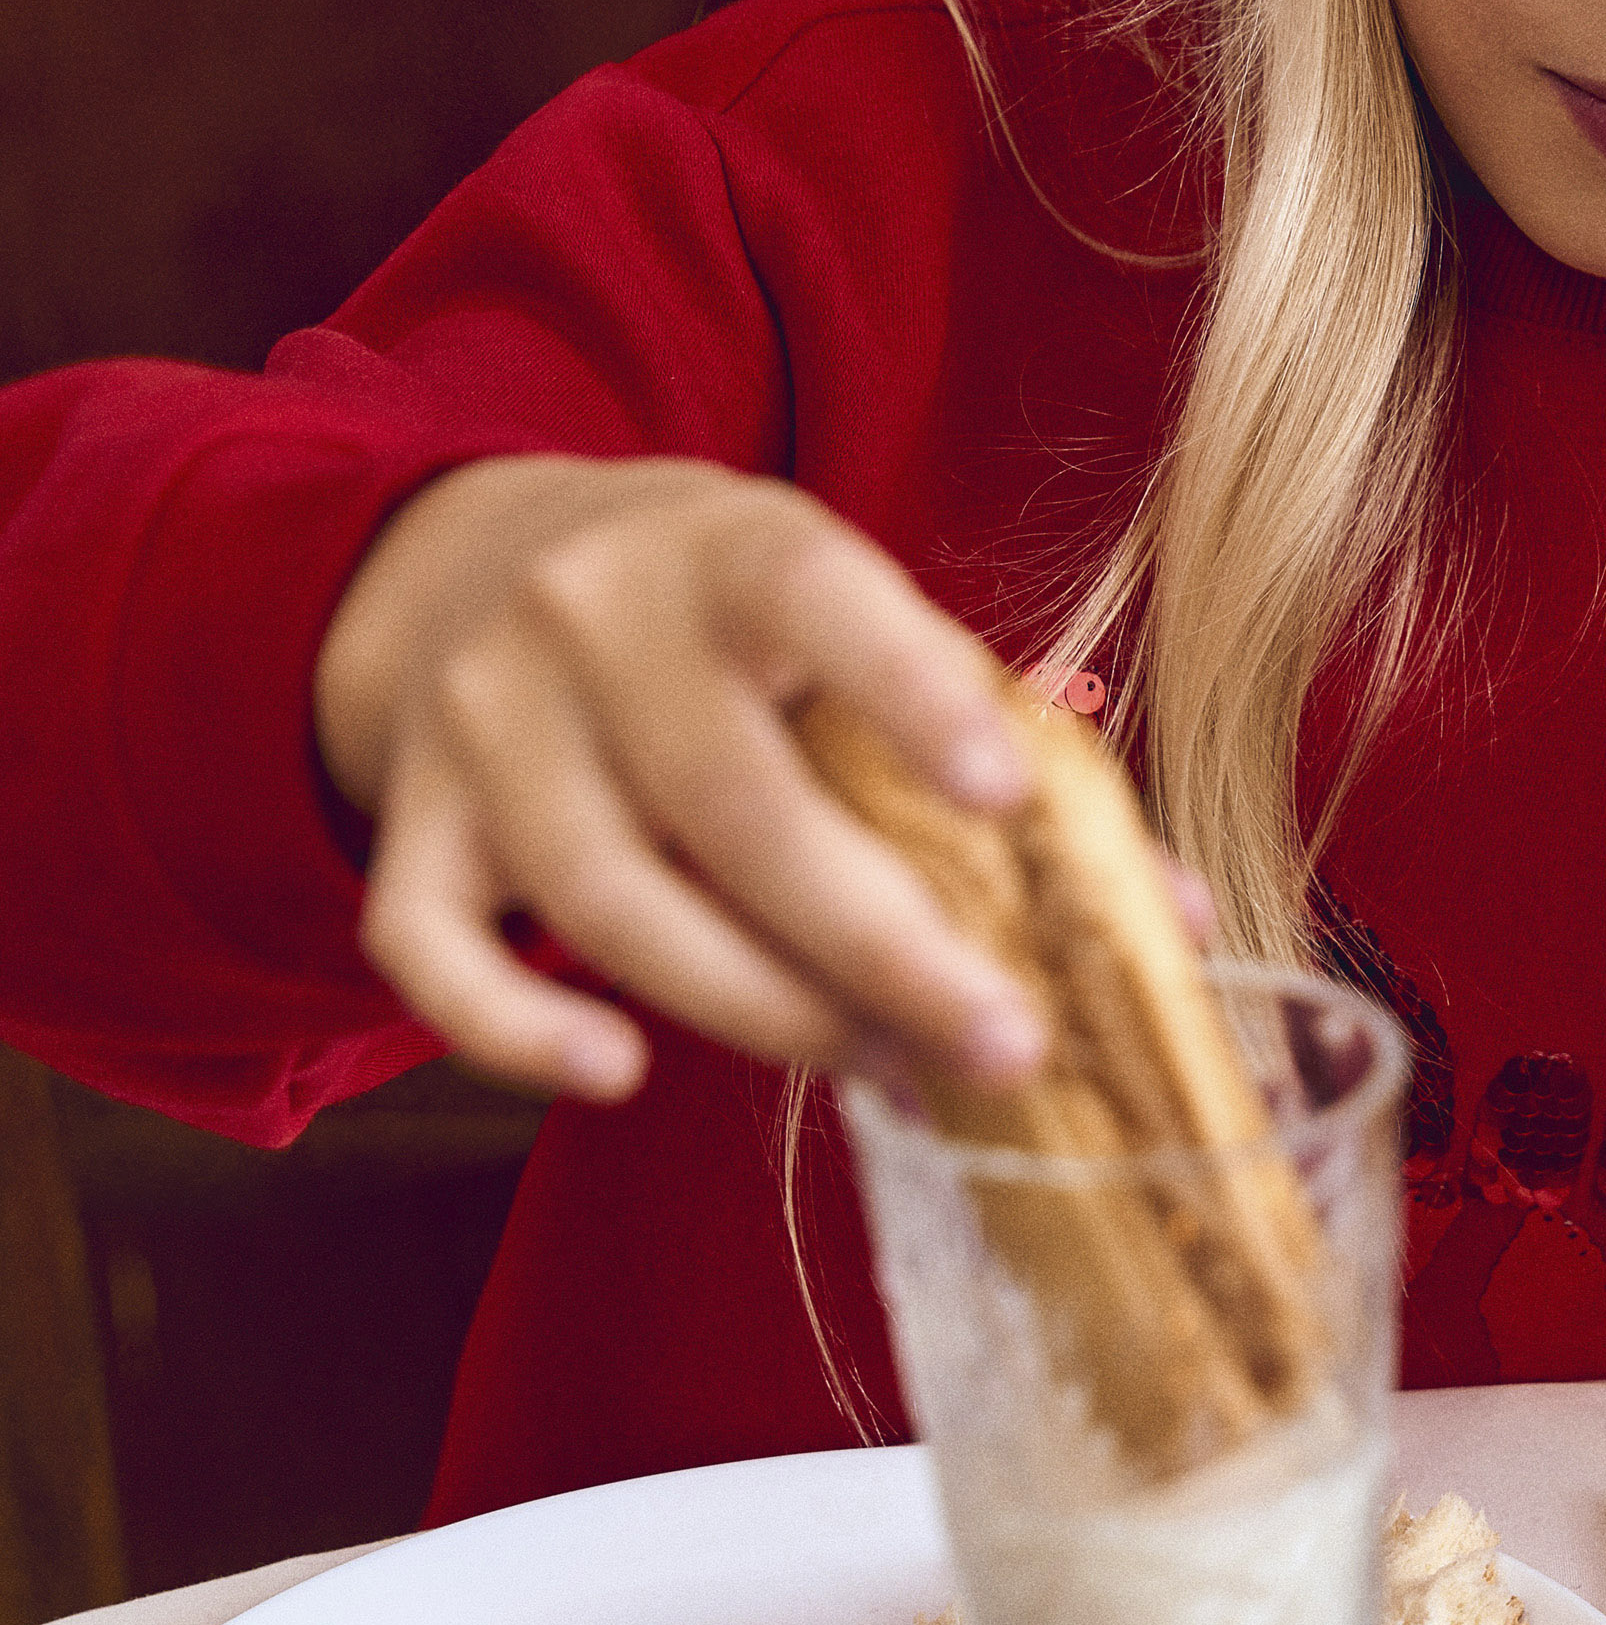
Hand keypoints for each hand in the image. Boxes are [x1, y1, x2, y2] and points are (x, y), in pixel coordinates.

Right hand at [313, 455, 1055, 1104]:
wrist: (479, 557)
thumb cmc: (728, 619)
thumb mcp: (849, 622)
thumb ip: (996, 747)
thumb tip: (1170, 919)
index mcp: (732, 550)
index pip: (819, 599)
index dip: (913, 694)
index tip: (1006, 793)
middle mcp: (590, 623)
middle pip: (734, 806)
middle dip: (881, 946)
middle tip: (1008, 1045)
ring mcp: (486, 727)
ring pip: (610, 902)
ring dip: (761, 1011)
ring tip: (888, 1069)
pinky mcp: (416, 822)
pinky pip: (430, 947)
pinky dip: (513, 1028)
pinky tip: (615, 1074)